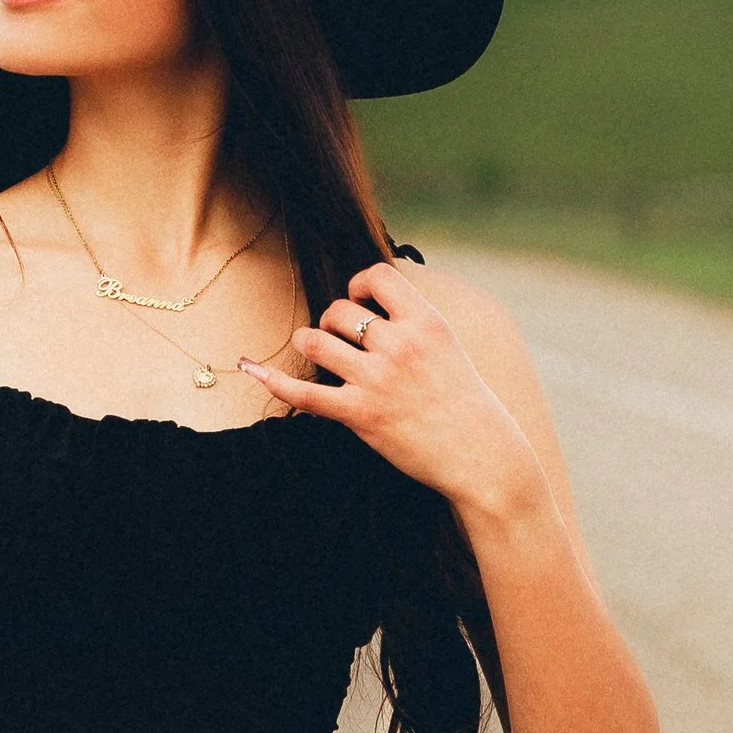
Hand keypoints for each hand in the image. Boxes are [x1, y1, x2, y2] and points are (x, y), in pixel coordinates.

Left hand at [238, 261, 539, 517]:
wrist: (481, 455)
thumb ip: (414, 324)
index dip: (359, 284)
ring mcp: (377, 380)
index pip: (378, 277)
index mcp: (426, 322)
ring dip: (309, 342)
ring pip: (318, 340)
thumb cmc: (466, 404)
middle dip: (331, 319)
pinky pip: (305, 392)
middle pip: (339, 310)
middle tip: (340, 339)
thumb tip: (373, 305)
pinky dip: (273, 381)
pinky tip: (251, 370)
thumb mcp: (449, 348)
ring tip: (316, 351)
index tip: (359, 300)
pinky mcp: (360, 414)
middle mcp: (399, 345)